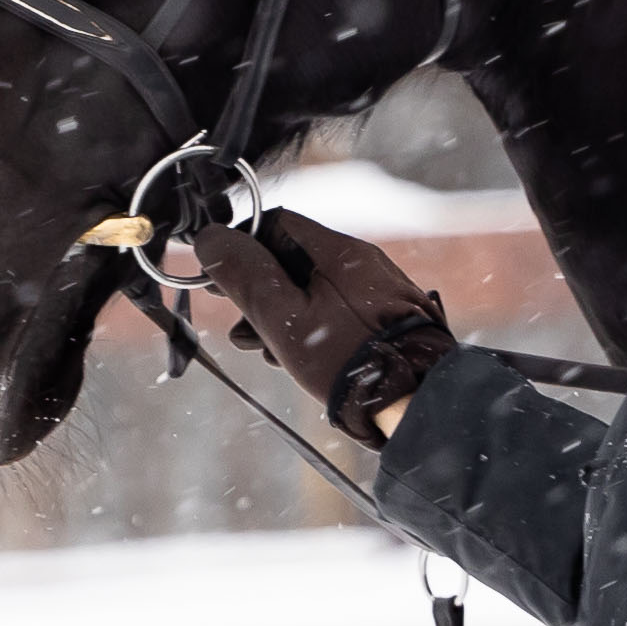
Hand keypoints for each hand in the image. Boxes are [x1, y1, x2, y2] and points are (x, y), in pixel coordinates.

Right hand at [180, 211, 452, 439]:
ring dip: (280, 313)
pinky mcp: (385, 318)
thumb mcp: (284, 318)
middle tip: (241, 324)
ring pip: (311, 288)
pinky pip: (334, 309)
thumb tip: (210, 238)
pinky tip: (297, 356)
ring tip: (265, 349)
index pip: (276, 223)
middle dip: (259, 289)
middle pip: (292, 258)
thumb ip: (246, 276)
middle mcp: (362, 263)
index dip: (241, 245)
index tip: (221, 276)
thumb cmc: (348, 360)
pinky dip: (308, 326)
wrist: (416, 402)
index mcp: (339, 252)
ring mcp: (376, 290)